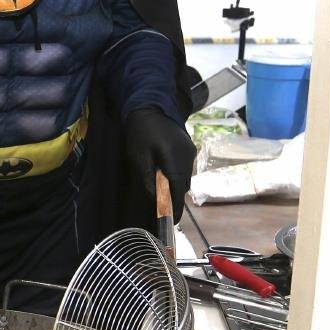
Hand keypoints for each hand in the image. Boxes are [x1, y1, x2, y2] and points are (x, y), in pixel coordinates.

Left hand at [125, 107, 195, 221]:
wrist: (151, 106)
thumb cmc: (139, 133)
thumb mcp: (138, 157)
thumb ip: (148, 179)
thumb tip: (156, 200)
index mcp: (174, 159)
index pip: (178, 190)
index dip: (176, 208)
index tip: (173, 222)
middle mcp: (187, 157)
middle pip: (184, 185)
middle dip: (175, 199)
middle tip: (166, 212)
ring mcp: (191, 151)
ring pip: (186, 177)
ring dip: (176, 187)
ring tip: (165, 196)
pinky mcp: (190, 148)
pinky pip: (186, 168)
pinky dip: (178, 176)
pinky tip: (167, 177)